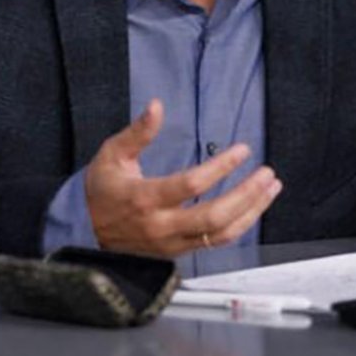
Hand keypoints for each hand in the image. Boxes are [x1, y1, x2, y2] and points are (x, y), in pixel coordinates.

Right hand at [83, 98, 281, 256]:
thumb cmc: (101, 188)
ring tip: (270, 189)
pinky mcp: (178, 251)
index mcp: (144, 198)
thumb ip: (138, 131)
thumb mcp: (112, 153)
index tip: (242, 150)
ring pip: (219, 234)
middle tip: (267, 174)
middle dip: (246, 195)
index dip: (220, 168)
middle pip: (213, 216)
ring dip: (251, 212)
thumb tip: (156, 105)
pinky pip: (215, 243)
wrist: (85, 229)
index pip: (190, 185)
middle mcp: (161, 225)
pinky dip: (240, 226)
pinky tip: (254, 208)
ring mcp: (171, 242)